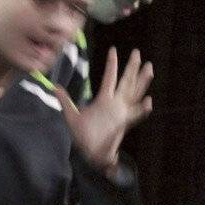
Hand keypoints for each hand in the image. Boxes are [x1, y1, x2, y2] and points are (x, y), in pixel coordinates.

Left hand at [53, 48, 152, 178]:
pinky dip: (141, 109)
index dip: (111, 64)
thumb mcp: (71, 116)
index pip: (109, 78)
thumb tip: (54, 87)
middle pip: (126, 82)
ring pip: (134, 93)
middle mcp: (115, 104)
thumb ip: (65, 101)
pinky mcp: (123, 124)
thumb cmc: (83, 136)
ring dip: (142, 82)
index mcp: (104, 100)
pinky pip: (135, 115)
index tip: (113, 50)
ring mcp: (121, 113)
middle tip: (138, 53)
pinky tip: (148, 102)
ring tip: (149, 68)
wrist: (90, 154)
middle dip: (132, 68)